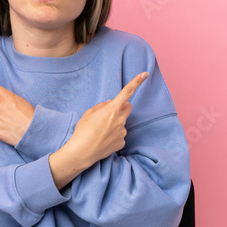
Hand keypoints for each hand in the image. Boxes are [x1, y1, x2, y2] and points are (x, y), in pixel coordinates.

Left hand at [0, 66, 34, 146]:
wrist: (35, 132)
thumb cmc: (31, 116)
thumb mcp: (21, 101)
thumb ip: (7, 98)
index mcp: (7, 96)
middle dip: (1, 109)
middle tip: (13, 115)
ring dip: (2, 120)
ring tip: (14, 124)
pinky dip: (0, 130)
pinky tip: (9, 131)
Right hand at [49, 72, 148, 188]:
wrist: (82, 152)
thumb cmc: (83, 130)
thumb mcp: (89, 113)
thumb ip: (102, 106)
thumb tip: (111, 103)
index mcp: (112, 110)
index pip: (126, 92)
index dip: (136, 82)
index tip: (144, 74)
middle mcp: (120, 120)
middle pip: (128, 107)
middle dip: (121, 108)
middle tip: (109, 114)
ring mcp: (123, 132)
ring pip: (122, 123)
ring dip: (115, 124)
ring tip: (101, 132)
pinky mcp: (122, 142)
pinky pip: (120, 135)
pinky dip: (113, 136)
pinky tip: (103, 140)